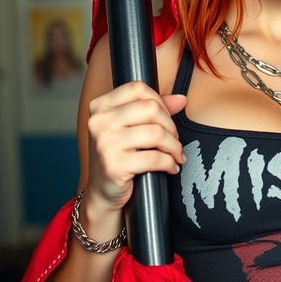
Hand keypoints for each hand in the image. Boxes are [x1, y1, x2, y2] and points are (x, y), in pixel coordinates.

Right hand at [86, 81, 186, 211]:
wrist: (104, 193)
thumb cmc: (120, 155)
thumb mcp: (131, 127)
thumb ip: (154, 108)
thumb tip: (181, 99)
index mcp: (101, 106)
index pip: (138, 88)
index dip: (159, 100)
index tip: (166, 116)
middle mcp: (99, 121)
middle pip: (151, 108)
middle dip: (170, 125)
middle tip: (174, 139)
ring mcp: (105, 143)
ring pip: (156, 133)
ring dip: (174, 146)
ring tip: (176, 154)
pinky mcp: (114, 165)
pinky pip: (155, 158)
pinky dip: (169, 163)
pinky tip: (171, 167)